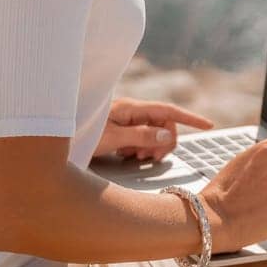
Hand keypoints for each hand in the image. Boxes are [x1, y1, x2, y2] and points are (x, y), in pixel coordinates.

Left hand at [91, 97, 214, 162]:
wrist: (57, 137)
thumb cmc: (81, 134)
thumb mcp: (113, 138)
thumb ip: (142, 136)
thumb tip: (169, 137)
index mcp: (132, 108)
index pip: (168, 111)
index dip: (190, 118)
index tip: (209, 126)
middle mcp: (131, 112)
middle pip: (163, 125)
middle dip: (163, 143)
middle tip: (149, 159)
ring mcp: (125, 121)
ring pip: (153, 135)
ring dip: (150, 148)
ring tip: (135, 157)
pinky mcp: (120, 131)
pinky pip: (140, 140)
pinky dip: (139, 149)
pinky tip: (126, 155)